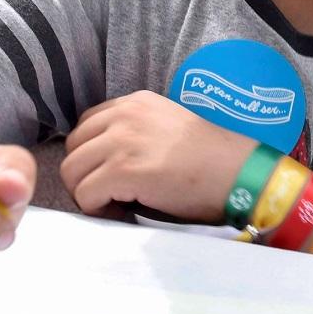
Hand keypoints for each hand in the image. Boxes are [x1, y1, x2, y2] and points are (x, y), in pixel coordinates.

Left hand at [60, 90, 253, 222]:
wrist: (240, 173)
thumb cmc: (213, 159)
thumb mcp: (168, 128)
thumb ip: (135, 133)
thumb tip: (103, 162)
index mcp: (136, 102)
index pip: (86, 127)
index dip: (93, 155)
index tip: (112, 175)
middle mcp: (126, 115)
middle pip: (73, 148)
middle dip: (85, 175)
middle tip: (111, 194)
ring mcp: (123, 141)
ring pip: (72, 172)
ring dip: (88, 193)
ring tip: (117, 203)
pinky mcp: (124, 170)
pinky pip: (86, 195)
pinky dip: (98, 209)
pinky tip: (124, 211)